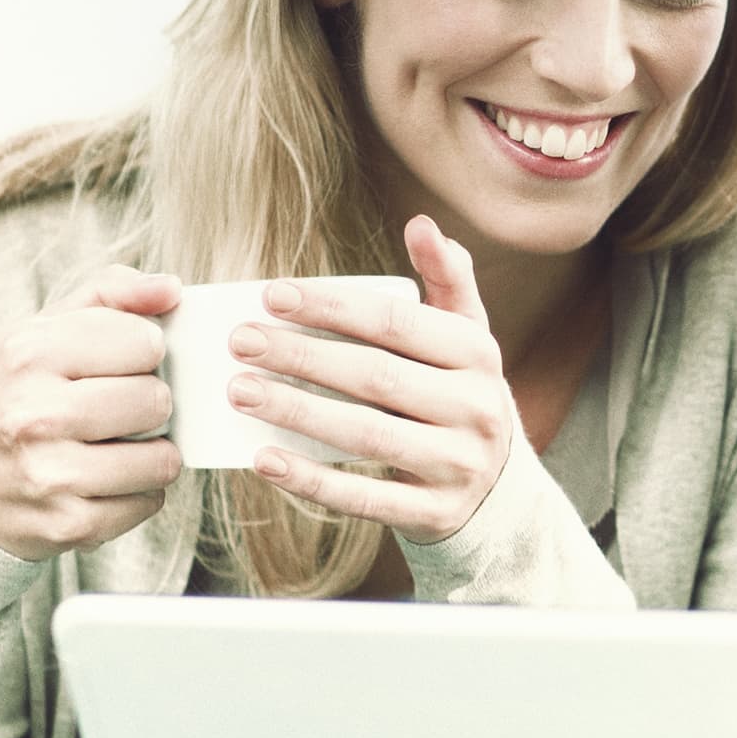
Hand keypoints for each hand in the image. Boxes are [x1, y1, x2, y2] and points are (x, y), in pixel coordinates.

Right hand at [0, 264, 184, 561]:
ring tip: (116, 444)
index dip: (143, 352)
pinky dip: (139, 492)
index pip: (146, 342)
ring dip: (152, 452)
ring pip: (162, 458)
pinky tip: (105, 480)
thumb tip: (171, 290)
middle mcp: (32, 414)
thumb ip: (110, 292)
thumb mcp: (41, 330)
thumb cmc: (13, 395)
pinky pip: (149, 502)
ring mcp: (48, 475)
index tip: (117, 364)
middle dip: (149, 403)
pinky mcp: (66, 524)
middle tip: (118, 408)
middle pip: (156, 400)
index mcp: (28, 353)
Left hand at [228, 215, 516, 543]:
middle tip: (241, 341)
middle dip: (302, 355)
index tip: (272, 296)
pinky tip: (263, 460)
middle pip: (377, 375)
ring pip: (368, 434)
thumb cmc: (458, 396)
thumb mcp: (467, 338)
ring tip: (240, 392)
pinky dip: (310, 479)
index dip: (333, 306)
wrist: (496, 490)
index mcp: (479, 355)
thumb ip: (447, 279)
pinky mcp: (435, 513)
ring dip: (297, 412)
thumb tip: (422, 224)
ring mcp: (458, 464)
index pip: (397, 323)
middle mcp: (477, 408)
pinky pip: (365, 497)